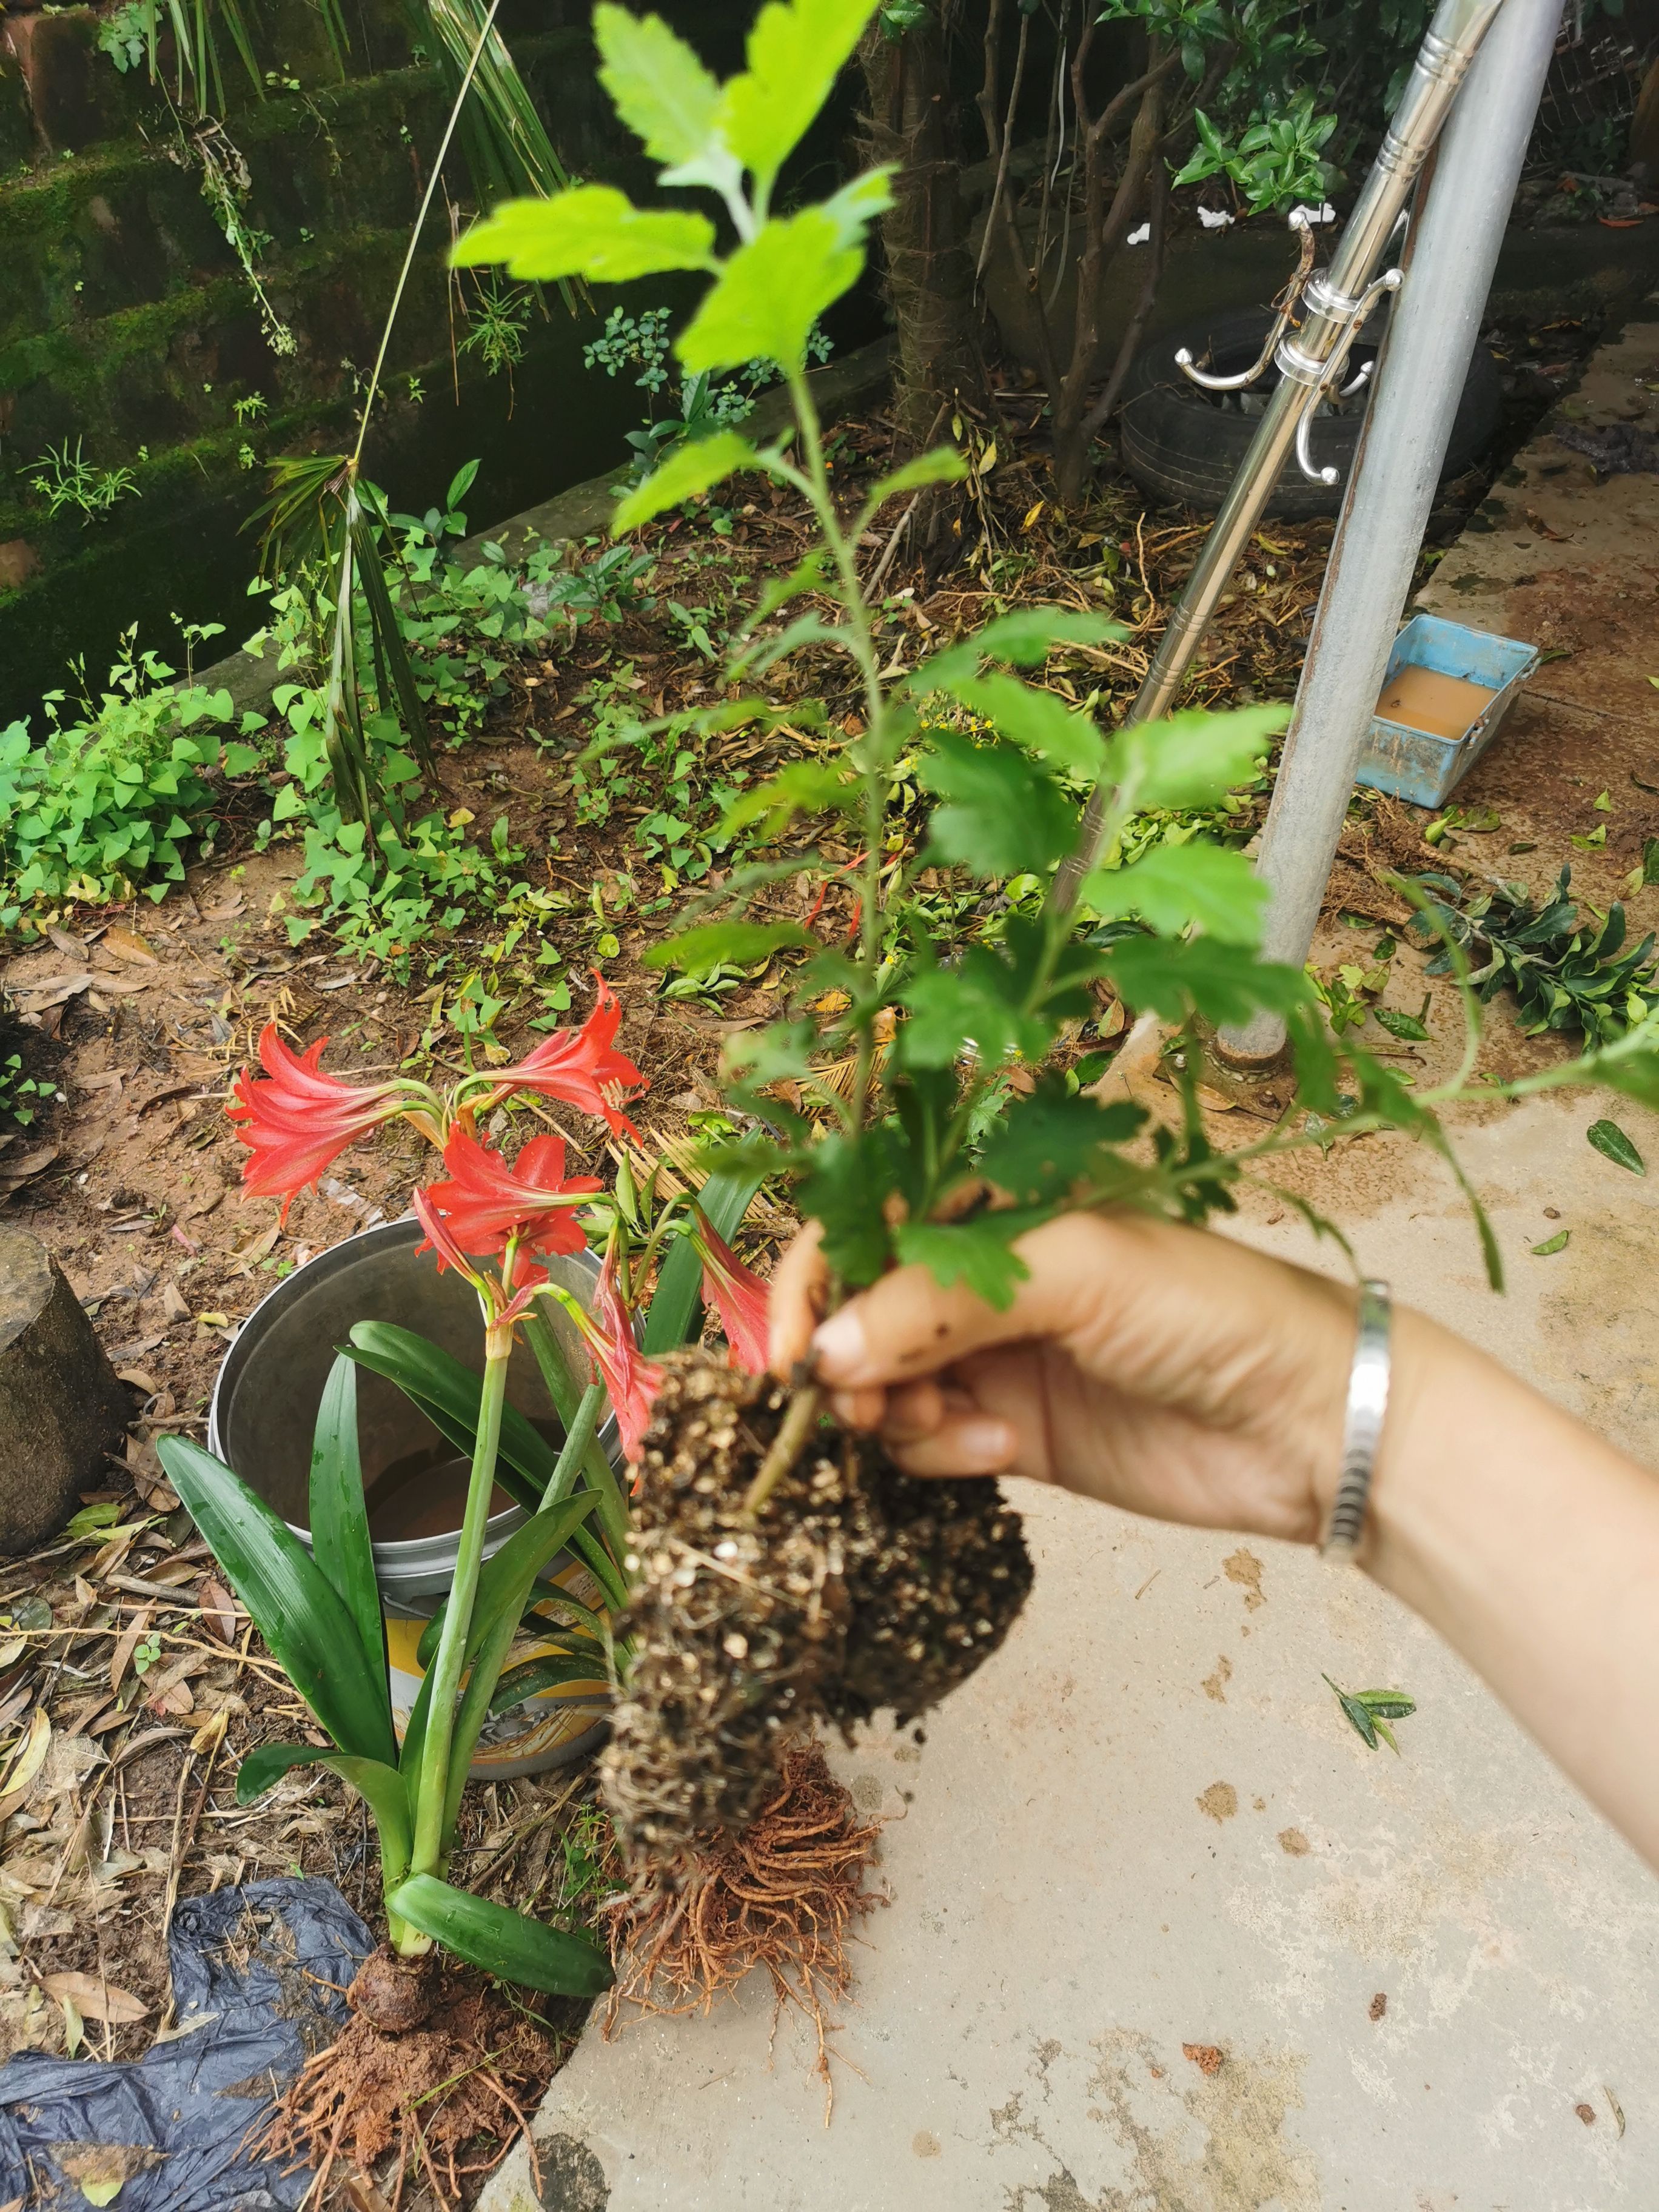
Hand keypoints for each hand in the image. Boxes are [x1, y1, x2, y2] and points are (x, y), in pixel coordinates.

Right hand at [769, 1211, 1379, 1545]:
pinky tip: (998, 1451)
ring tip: (945, 1424)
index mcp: (998, 1204)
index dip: (813, 1280)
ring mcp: (994, 1355)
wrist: (1311, 1425)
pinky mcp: (1010, 1433)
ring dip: (886, 1409)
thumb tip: (825, 1354)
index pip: (866, 1222)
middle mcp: (983, 1275)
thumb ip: (942, 1301)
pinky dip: (937, 1450)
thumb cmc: (1214, 1309)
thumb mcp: (1079, 1271)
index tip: (787, 1351)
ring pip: (879, 1382)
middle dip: (840, 1356)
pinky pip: (925, 1441)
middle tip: (852, 1402)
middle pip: (859, 1308)